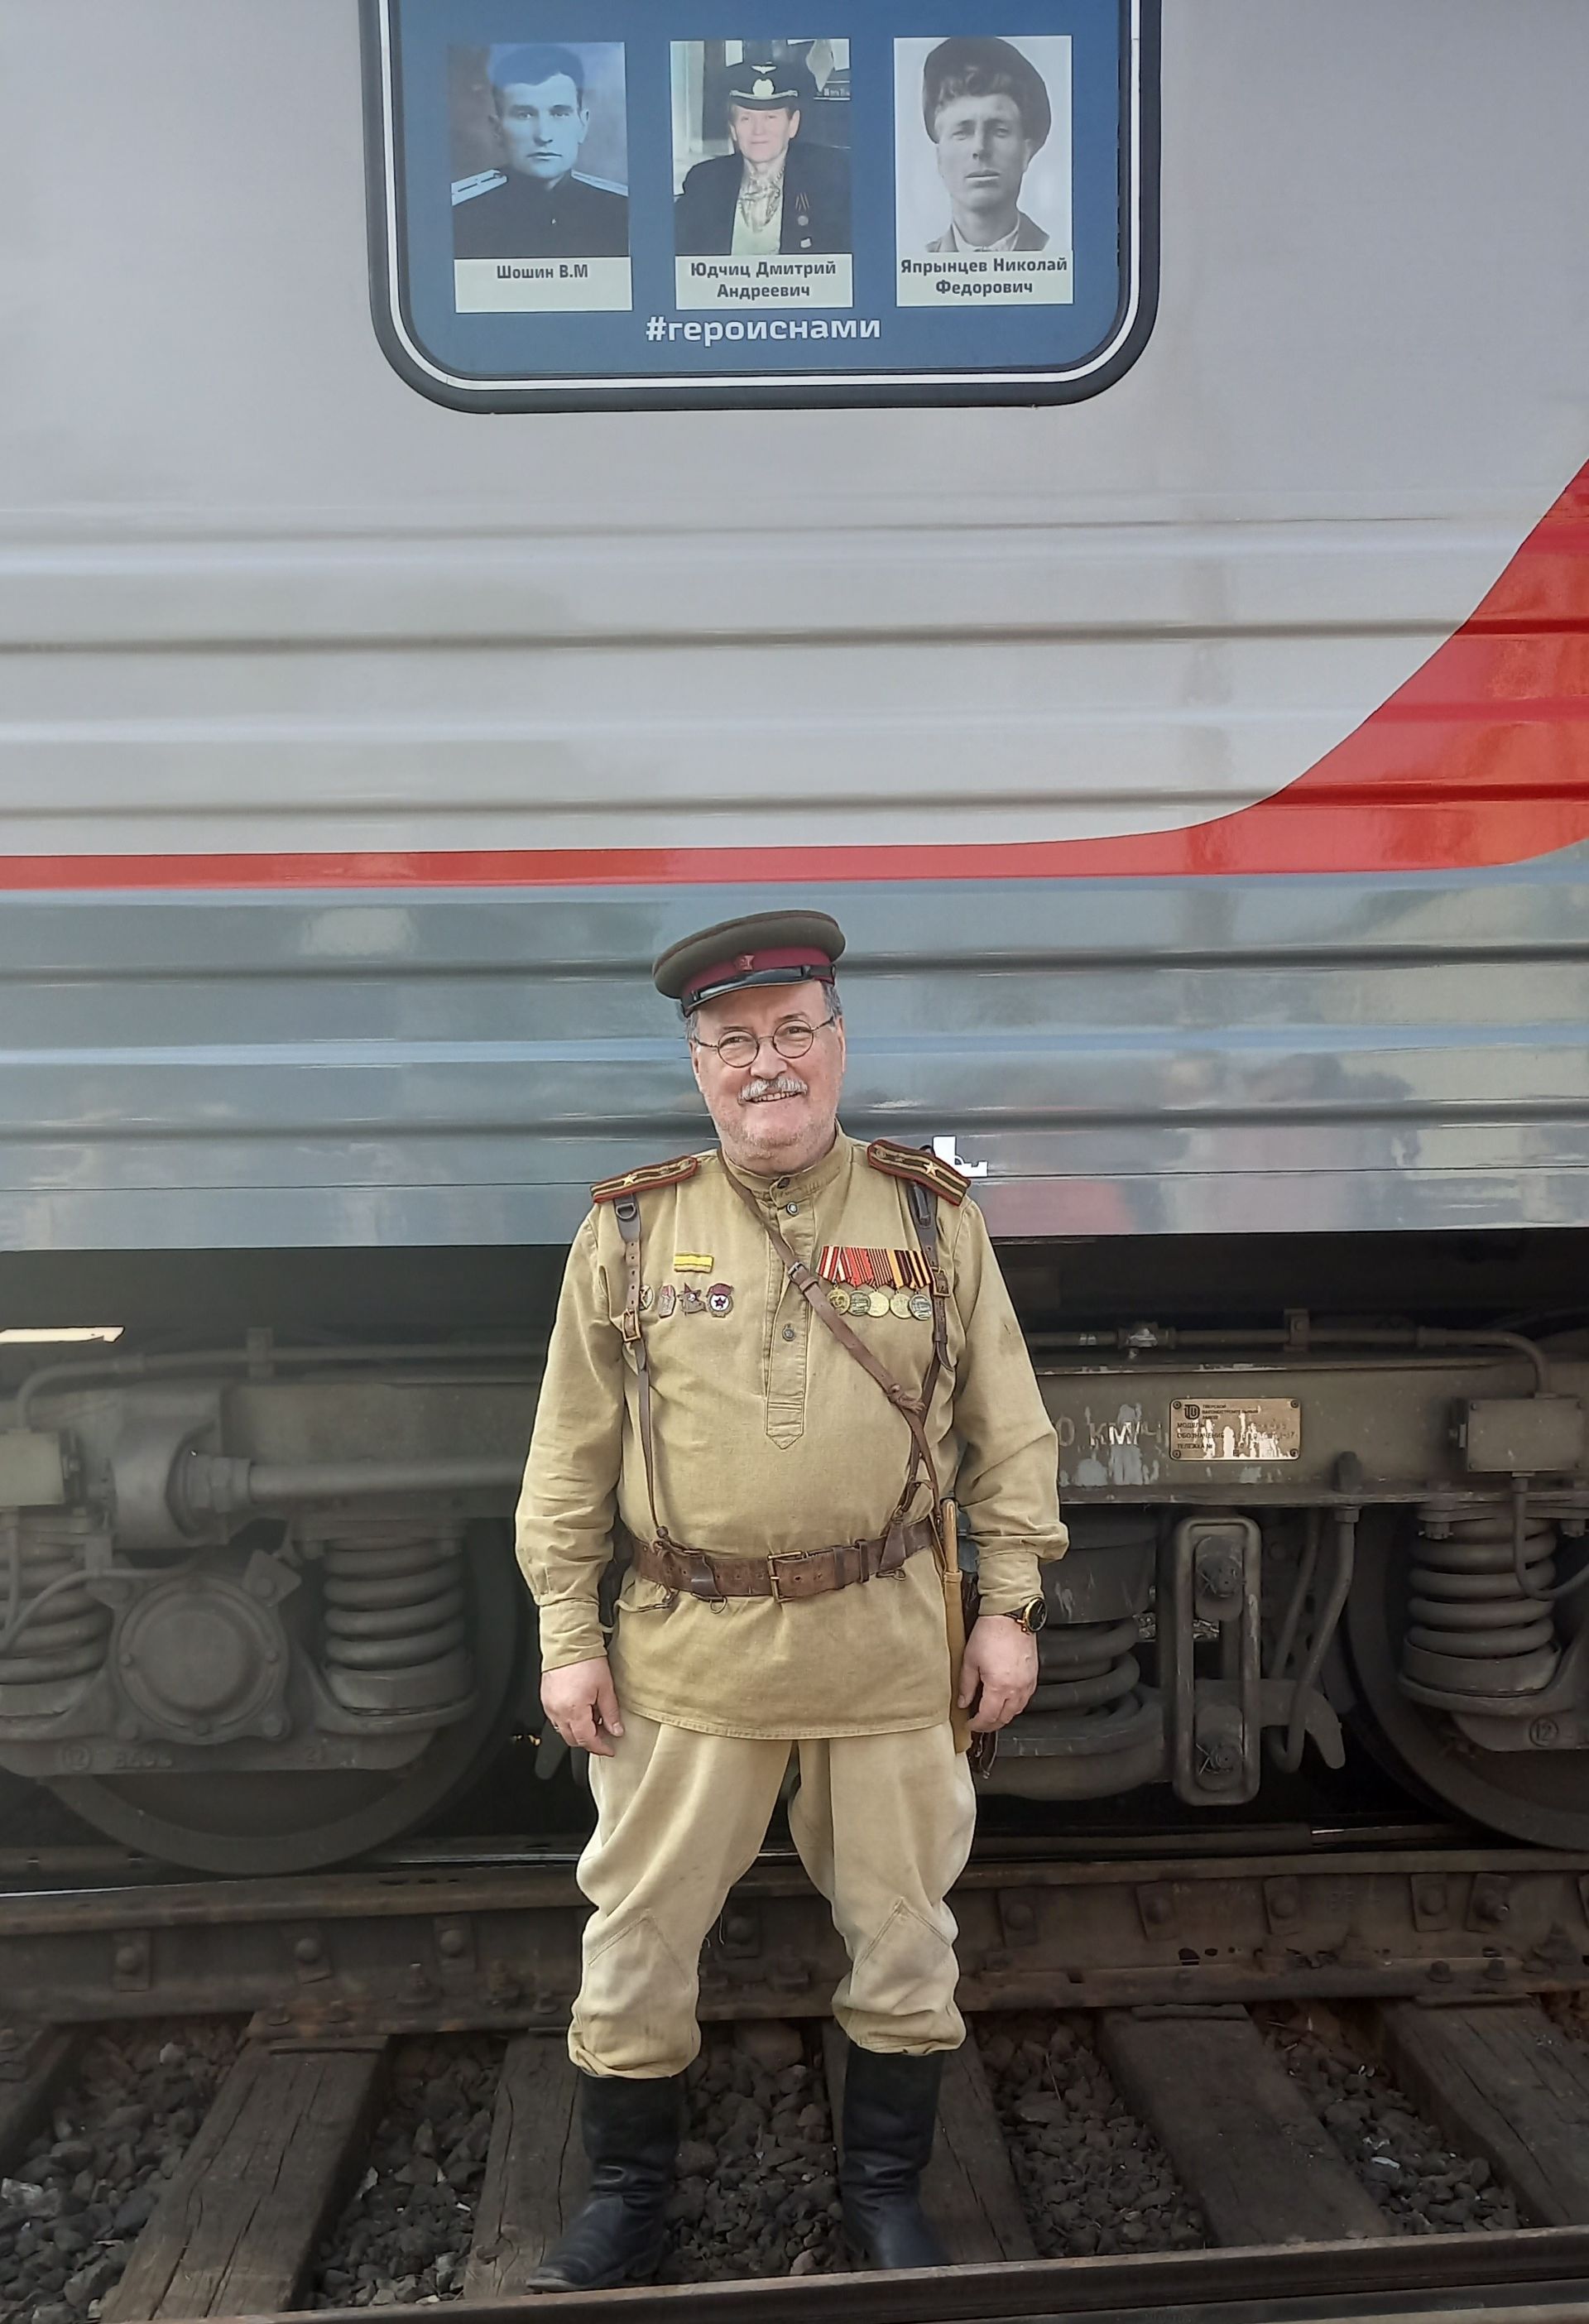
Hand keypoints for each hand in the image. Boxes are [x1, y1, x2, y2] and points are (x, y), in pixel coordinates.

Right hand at [541, 1657, 624, 1756]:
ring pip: (564, 1730)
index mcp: (574, 1711)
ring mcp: (549, 1706)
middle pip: (573, 1739)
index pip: (587, 1740)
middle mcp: (558, 1712)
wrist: (568, 1642)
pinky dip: (569, 1720)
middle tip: (605, 1735)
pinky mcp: (546, 1698)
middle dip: (590, 1741)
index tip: (610, 1749)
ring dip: (579, 1731)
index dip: (600, 1748)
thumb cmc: (586, 1660)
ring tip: (594, 1719)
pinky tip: (581, 1710)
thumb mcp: (605, 1687)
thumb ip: (611, 1713)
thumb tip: (616, 1730)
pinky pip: (557, 1719)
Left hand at [958, 1614, 1038, 1732]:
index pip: (988, 1717)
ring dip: (1004, 1716)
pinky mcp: (1033, 1675)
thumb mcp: (970, 1659)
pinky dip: (1015, 1705)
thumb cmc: (991, 1632)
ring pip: (1017, 1711)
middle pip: (1004, 1718)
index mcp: (999, 1686)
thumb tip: (963, 1702)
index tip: (970, 1724)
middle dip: (990, 1725)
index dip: (977, 1725)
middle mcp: (1017, 1688)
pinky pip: (1026, 1699)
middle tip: (979, 1724)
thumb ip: (966, 1685)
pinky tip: (1006, 1700)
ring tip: (991, 1714)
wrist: (1011, 1614)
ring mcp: (1028, 1682)